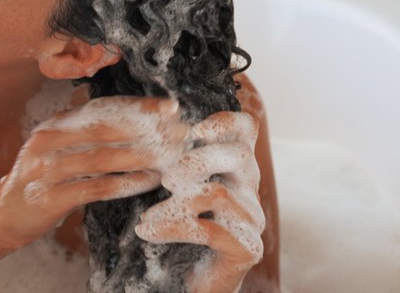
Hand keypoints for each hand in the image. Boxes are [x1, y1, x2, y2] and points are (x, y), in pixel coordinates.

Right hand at [0, 96, 187, 253]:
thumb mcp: (54, 148)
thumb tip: (127, 115)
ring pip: (103, 158)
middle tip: (178, 132)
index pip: (101, 108)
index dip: (137, 106)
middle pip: (105, 129)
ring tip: (170, 156)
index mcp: (53, 125)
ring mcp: (46, 169)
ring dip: (142, 156)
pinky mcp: (50, 197)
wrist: (2, 217)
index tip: (169, 107)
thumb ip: (83, 131)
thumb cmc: (38, 182)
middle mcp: (48, 141)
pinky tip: (148, 180)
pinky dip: (126, 183)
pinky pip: (96, 187)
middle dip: (146, 129)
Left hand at [135, 111, 265, 292]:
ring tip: (147, 216)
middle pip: (239, 155)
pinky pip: (208, 229)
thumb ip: (174, 162)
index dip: (224, 123)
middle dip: (197, 160)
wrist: (192, 281)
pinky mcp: (247, 248)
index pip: (246, 130)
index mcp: (237, 167)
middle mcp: (250, 189)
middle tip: (166, 178)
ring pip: (217, 193)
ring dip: (175, 203)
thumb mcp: (178, 188)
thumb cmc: (182, 228)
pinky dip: (171, 229)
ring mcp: (252, 219)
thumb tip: (151, 133)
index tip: (193, 132)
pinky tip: (146, 232)